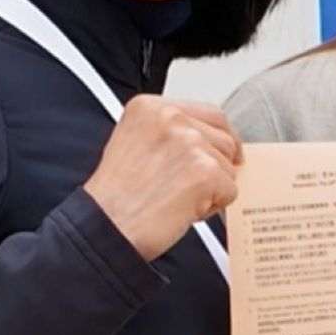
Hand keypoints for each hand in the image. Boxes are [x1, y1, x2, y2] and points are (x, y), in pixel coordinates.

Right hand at [82, 96, 240, 259]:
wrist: (105, 227)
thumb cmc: (115, 198)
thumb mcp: (133, 143)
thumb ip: (169, 134)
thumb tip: (207, 142)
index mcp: (150, 107)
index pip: (210, 114)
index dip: (217, 139)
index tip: (218, 156)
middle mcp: (171, 118)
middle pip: (225, 139)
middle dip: (215, 167)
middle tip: (187, 188)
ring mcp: (190, 143)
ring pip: (229, 166)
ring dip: (212, 189)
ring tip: (177, 199)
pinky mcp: (205, 171)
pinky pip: (230, 191)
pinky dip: (212, 208)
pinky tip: (183, 210)